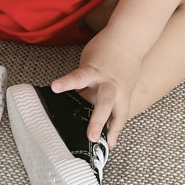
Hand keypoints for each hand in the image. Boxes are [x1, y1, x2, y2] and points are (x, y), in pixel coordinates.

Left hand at [51, 33, 140, 148]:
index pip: (79, 77)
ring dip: (111, 129)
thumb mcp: (88, 62)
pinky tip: (111, 142)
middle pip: (104, 102)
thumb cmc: (105, 50)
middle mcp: (109, 83)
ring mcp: (121, 90)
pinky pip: (121, 114)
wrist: (128, 39)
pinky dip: (116, 127)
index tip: (55, 87)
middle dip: (98, 120)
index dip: (67, 83)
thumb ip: (83, 81)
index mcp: (95, 71)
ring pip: (118, 111)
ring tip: (106, 145)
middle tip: (91, 136)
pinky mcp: (128, 95)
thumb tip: (74, 99)